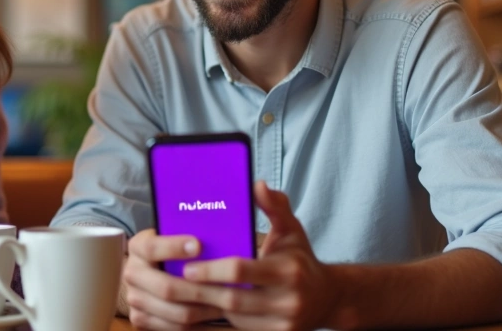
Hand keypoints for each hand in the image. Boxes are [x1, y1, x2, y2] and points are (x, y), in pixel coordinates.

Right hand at [121, 228, 223, 329]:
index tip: (199, 245)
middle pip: (166, 287)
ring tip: (225, 304)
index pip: (152, 248)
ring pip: (175, 312)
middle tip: (227, 289)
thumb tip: (214, 235)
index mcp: (138, 247)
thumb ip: (188, 235)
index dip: (174, 247)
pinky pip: (174, 327)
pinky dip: (197, 324)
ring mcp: (134, 298)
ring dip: (204, 310)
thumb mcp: (174, 235)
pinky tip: (213, 315)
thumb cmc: (174, 250)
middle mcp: (132, 272)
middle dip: (200, 290)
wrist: (153, 269)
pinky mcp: (140, 318)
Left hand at [182, 181, 351, 330]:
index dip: (212, 270)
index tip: (188, 267)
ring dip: (206, 310)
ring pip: (234, 320)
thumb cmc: (301, 260)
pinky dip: (216, 326)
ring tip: (178, 301)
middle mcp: (288, 300)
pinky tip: (197, 318)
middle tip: (173, 284)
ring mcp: (281, 324)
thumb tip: (256, 184)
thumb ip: (274, 206)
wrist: (328, 299)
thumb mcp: (292, 230)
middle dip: (200, 292)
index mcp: (288, 271)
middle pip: (234, 300)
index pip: (242, 271)